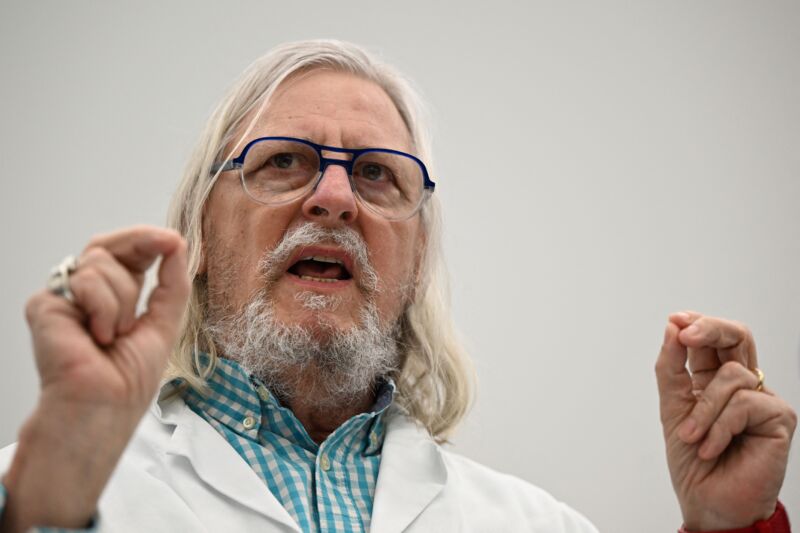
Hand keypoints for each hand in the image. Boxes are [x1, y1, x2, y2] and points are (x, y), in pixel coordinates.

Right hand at [1, 226, 188, 531]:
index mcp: (115, 297)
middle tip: (166, 243)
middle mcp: (86, 295)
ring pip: (100, 262)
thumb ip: (173, 284)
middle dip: (140, 241)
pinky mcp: (45, 305)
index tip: (173, 238)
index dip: (148, 240)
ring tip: (114, 336)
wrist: (103, 409)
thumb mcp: (164, 324)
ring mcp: (64, 299)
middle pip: (107, 245)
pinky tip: (96, 338)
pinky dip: (103, 309)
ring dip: (122, 299)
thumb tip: (178, 245)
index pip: (127, 256)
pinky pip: (84, 281)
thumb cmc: (128, 382)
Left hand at [655, 311, 796, 529]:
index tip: (676, 320)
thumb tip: (673, 327)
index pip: (714, 339)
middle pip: (738, 336)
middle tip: (687, 334)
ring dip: (703, 408)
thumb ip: (671, 367)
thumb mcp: (672, 406)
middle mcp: (742, 385)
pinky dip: (719, 427)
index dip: (698, 323)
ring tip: (692, 436)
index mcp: (715, 379)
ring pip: (732, 375)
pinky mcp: (779, 418)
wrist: (708, 502)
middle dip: (710, 329)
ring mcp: (763, 400)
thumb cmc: (693, 461)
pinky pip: (744, 404)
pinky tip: (711, 448)